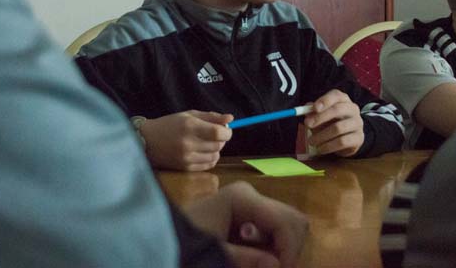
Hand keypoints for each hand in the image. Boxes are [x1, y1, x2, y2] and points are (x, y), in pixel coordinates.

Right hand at [140, 110, 232, 170]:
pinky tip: (203, 152)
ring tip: (207, 143)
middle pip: (219, 145)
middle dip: (222, 139)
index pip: (218, 132)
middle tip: (215, 135)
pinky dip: (210, 158)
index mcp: (190, 126)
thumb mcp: (189, 115)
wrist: (147, 141)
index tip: (226, 129)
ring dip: (216, 149)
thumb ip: (211, 117)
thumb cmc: (169, 124)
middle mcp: (189, 143)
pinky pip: (208, 165)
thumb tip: (231, 118)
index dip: (227, 131)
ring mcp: (187, 157)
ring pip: (215, 155)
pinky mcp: (185, 168)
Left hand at [184, 181, 307, 267]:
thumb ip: (245, 259)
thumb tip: (276, 265)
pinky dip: (275, 246)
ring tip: (264, 264)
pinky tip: (256, 257)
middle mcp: (252, 195)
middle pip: (293, 219)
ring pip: (289, 224)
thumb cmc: (185, 241)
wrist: (162, 236)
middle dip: (289, 249)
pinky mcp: (250, 214)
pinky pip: (277, 229)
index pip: (285, 221)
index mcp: (243, 198)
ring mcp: (252, 203)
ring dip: (283, 248)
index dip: (288, 250)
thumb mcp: (213, 252)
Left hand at [303, 89, 363, 156]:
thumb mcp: (321, 115)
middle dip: (320, 117)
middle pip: (338, 109)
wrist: (348, 139)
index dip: (325, 100)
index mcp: (343, 100)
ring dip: (322, 136)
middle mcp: (353, 109)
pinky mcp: (359, 138)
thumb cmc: (331, 123)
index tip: (314, 108)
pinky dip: (328, 146)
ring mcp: (358, 123)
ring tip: (311, 141)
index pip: (336, 95)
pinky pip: (342, 142)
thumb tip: (305, 110)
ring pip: (339, 128)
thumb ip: (313, 112)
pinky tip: (320, 149)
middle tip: (308, 125)